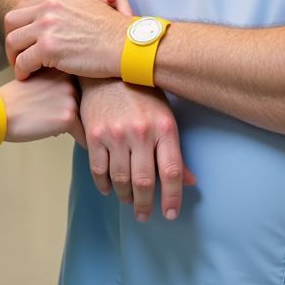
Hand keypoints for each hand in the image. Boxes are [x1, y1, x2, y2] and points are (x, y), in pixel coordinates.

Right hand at [0, 70, 85, 146]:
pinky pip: (84, 135)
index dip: (79, 101)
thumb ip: (57, 82)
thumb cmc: (14, 100)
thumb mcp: (37, 78)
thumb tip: (74, 96)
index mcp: (63, 70)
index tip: (72, 110)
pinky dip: (81, 141)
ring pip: (86, 119)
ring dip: (80, 127)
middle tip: (66, 124)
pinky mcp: (68, 117)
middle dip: (80, 115)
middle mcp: (70, 81)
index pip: (83, 88)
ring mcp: (71, 98)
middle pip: (86, 103)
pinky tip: (74, 142)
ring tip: (66, 133)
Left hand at [5, 0, 127, 79]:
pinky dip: (22, 72)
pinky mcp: (49, 48)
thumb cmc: (111, 32)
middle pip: (11, 21)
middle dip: (11, 41)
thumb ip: (65, 0)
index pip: (23, 8)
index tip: (24, 43)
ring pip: (13, 42)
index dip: (19, 28)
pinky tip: (28, 78)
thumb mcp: (87, 5)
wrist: (127, 46)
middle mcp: (49, 7)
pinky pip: (23, 62)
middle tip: (17, 56)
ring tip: (22, 70)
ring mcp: (47, 27)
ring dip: (14, 58)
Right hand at [81, 79, 195, 221]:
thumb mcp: (164, 115)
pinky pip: (98, 170)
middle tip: (145, 215)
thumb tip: (189, 181)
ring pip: (121, 180)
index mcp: (164, 127)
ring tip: (128, 201)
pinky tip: (109, 189)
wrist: (108, 69)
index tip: (171, 214)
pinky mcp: (95, 135)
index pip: (172, 172)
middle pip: (145, 181)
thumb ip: (174, 150)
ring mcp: (116, 134)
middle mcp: (141, 133)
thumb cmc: (141, 92)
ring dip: (125, 196)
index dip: (173, 198)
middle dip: (146, 205)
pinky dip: (104, 184)